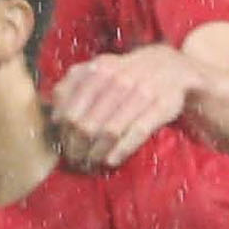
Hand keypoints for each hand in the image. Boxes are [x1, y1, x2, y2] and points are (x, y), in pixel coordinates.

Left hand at [51, 46, 193, 170]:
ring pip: (110, 130)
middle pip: (87, 123)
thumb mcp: (99, 70)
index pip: (71, 109)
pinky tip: (111, 160)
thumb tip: (54, 117)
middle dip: (77, 146)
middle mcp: (120, 79)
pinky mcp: (162, 106)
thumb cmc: (128, 74)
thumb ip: (72, 86)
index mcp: (100, 69)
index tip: (64, 143)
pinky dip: (121, 149)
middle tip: (75, 157)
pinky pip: (137, 132)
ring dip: (96, 152)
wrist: (173, 67)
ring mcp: (143, 92)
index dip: (64, 131)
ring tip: (91, 161)